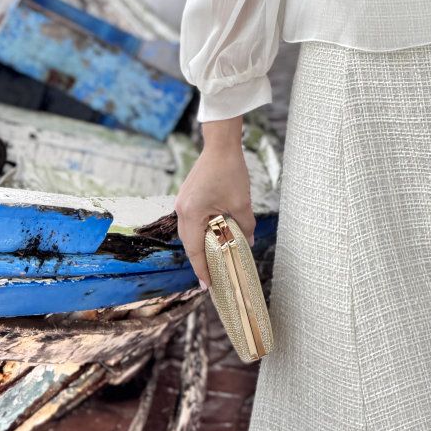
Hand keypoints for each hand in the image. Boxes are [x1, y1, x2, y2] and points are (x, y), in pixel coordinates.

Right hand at [172, 116, 254, 286]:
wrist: (221, 144)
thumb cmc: (230, 171)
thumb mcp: (241, 203)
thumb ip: (245, 226)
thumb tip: (248, 243)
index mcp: (192, 214)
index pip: (195, 250)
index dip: (201, 269)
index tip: (207, 285)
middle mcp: (182, 209)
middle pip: (189, 243)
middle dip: (200, 260)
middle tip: (212, 276)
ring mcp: (183, 201)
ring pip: (189, 231)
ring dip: (200, 244)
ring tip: (213, 258)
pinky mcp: (187, 195)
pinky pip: (191, 220)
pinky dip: (200, 230)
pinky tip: (213, 234)